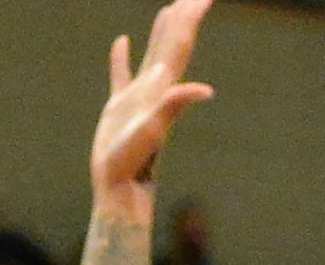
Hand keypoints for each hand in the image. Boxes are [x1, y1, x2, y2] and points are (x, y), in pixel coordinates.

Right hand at [94, 0, 217, 202]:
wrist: (121, 187)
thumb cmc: (135, 160)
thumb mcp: (155, 128)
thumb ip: (175, 105)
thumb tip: (205, 90)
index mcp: (163, 86)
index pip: (181, 44)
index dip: (191, 18)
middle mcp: (156, 87)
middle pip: (173, 44)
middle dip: (183, 17)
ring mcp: (138, 96)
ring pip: (152, 54)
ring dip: (162, 31)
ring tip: (170, 9)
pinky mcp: (119, 106)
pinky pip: (121, 73)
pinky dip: (121, 56)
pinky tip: (122, 41)